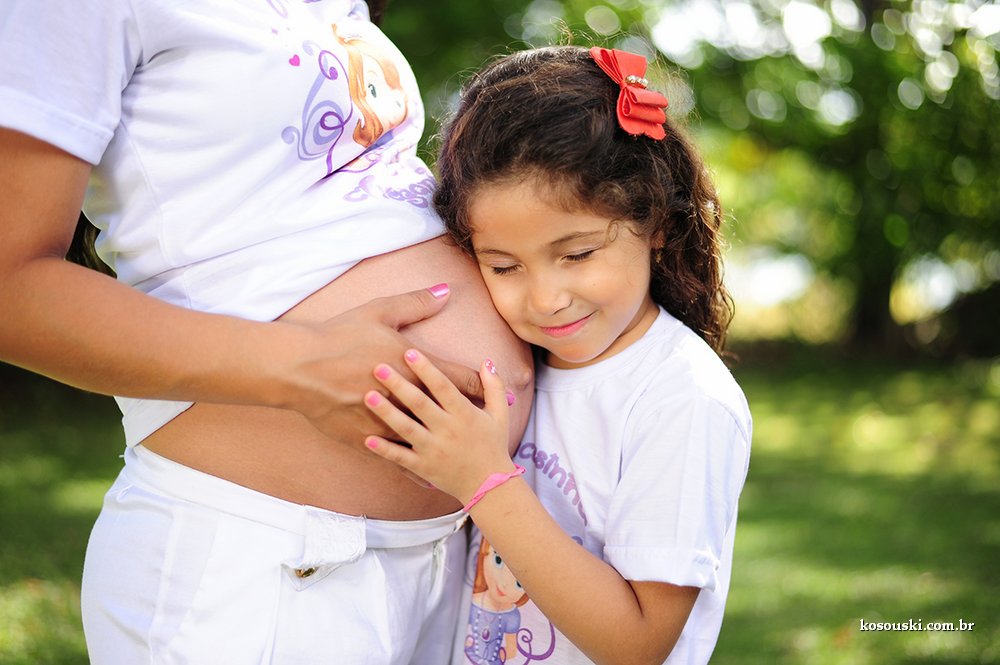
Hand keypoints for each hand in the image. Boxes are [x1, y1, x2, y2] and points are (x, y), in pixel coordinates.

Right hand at [285, 284, 484, 448]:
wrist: (299, 368)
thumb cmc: (338, 336)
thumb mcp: (379, 311)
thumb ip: (416, 302)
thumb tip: (446, 291)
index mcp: (412, 366)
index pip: (457, 378)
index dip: (479, 385)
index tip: (500, 392)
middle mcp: (406, 397)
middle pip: (446, 412)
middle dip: (469, 418)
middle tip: (490, 426)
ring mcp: (387, 421)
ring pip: (423, 438)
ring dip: (443, 446)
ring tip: (465, 455)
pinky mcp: (366, 439)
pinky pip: (395, 456)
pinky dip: (412, 465)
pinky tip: (426, 476)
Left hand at [362, 349, 515, 503]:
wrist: (490, 486)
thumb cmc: (493, 446)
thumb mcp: (500, 414)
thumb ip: (494, 387)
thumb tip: (486, 361)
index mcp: (465, 414)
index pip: (443, 387)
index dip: (426, 369)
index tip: (409, 352)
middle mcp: (448, 431)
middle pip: (419, 404)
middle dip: (399, 384)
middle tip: (378, 367)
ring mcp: (434, 450)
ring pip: (406, 428)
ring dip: (386, 412)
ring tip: (368, 396)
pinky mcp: (423, 468)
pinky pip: (401, 457)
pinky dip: (384, 449)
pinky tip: (367, 438)